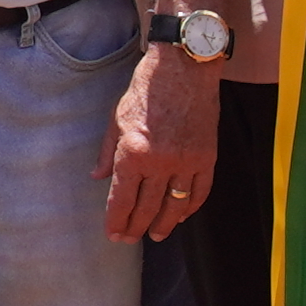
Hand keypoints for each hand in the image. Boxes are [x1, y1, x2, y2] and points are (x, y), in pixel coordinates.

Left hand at [108, 35, 219, 239]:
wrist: (184, 67)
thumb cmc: (146, 88)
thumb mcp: (117, 117)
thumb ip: (107, 152)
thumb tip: (98, 178)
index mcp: (133, 152)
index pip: (122, 199)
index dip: (116, 221)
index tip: (113, 234)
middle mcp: (160, 162)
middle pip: (147, 208)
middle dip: (136, 227)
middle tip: (130, 238)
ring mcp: (187, 161)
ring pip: (175, 206)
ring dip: (164, 224)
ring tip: (156, 235)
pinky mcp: (207, 157)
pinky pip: (199, 192)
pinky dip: (190, 207)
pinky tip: (182, 215)